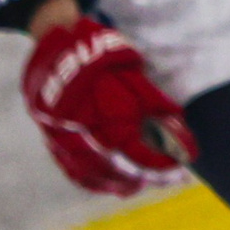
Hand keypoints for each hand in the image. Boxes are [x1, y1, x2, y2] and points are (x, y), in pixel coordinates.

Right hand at [21, 15, 192, 196]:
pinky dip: (88, 178)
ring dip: (113, 182)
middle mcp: (78, 128)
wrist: (58, 42)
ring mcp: (59, 134)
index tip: (180, 164)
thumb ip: (154, 103)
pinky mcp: (48, 135)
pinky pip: (68, 165)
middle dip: (139, 176)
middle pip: (112, 165)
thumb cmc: (102, 57)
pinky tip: (105, 183)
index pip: (136, 148)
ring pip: (87, 170)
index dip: (159, 160)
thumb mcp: (133, 73)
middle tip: (163, 181)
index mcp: (102, 111)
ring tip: (135, 186)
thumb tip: (179, 130)